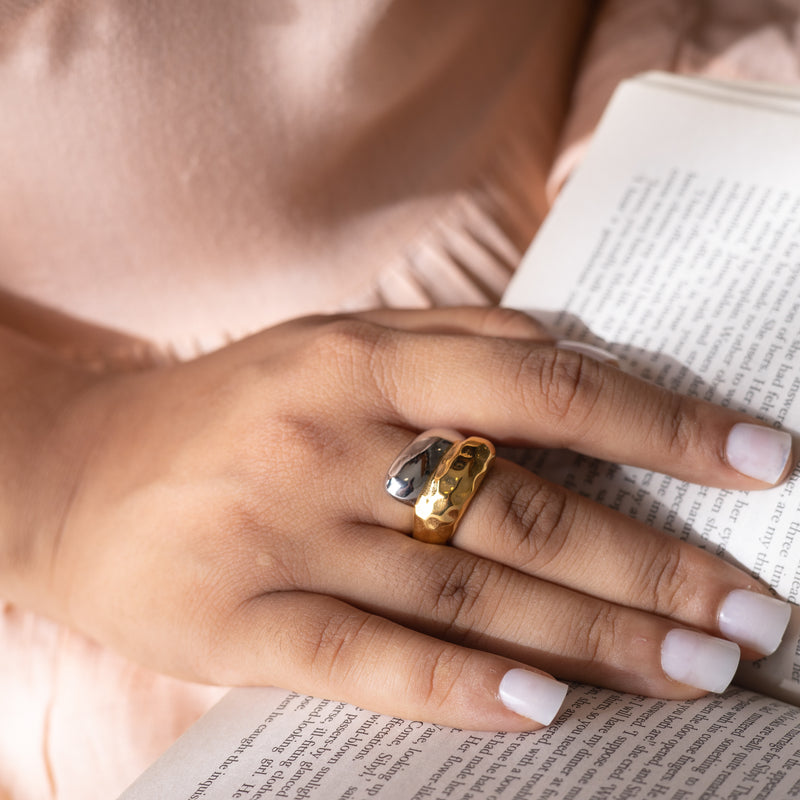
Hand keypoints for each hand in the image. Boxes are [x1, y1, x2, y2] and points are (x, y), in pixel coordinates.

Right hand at [13, 308, 792, 729]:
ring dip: (592, 636)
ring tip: (696, 669)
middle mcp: (331, 443)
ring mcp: (283, 534)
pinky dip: (456, 688)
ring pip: (463, 593)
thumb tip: (573, 357)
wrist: (82, 470)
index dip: (660, 425)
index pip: (543, 390)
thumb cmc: (230, 402)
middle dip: (652, 563)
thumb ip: (447, 342)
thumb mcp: (332, 341)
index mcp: (363, 363)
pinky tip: (545, 713)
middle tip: (752, 611)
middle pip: (522, 509)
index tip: (760, 462)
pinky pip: (362, 659)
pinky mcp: (235, 620)